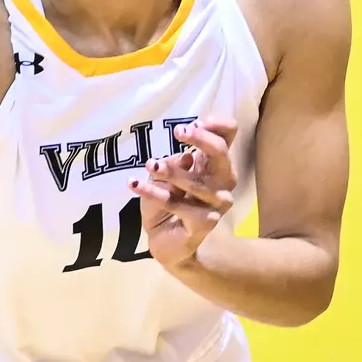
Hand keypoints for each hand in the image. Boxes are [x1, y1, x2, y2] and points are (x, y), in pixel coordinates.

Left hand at [130, 116, 237, 268]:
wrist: (166, 240)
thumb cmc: (168, 201)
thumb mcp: (166, 174)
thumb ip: (176, 162)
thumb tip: (187, 157)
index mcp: (215, 163)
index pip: (228, 135)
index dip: (217, 124)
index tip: (196, 121)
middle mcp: (223, 181)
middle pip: (221, 153)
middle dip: (200, 139)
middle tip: (178, 131)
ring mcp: (217, 204)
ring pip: (195, 183)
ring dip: (170, 172)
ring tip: (150, 165)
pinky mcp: (204, 223)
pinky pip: (175, 204)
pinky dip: (152, 192)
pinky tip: (133, 184)